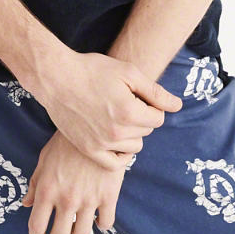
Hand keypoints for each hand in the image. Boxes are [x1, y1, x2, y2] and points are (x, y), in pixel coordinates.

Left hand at [21, 129, 127, 233]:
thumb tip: (26, 204)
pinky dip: (101, 222)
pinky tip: (97, 213)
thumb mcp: (45, 158)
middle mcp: (66, 198)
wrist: (96, 122)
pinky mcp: (109, 195)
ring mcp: (88, 199)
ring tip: (79, 218)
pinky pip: (105, 224)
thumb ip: (34, 183)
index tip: (40, 232)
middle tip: (60, 228)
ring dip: (78, 229)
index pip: (36, 228)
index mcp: (46, 190)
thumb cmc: (66, 140)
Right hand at [34, 50, 182, 170]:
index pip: (158, 118)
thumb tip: (178, 106)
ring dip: (131, 134)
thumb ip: (155, 92)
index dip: (151, 106)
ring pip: (133, 147)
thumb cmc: (93, 70)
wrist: (56, 78)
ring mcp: (101, 144)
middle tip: (123, 102)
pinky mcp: (88, 150)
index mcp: (129, 112)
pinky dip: (120, 154)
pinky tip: (115, 138)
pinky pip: (114, 164)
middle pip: (146, 132)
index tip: (137, 96)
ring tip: (116, 116)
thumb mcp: (128, 72)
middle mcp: (117, 132)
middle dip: (141, 118)